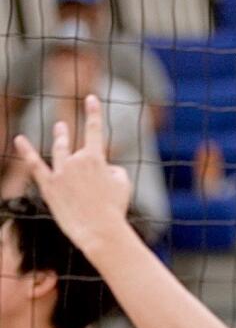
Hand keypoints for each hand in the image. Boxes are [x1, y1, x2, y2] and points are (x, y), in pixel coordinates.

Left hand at [14, 94, 131, 252]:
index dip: (93, 112)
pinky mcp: (48, 186)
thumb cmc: (115, 208)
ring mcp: (60, 173)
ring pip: (59, 151)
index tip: (90, 98)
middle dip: (70, 136)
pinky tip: (19, 139)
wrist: (99, 229)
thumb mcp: (124, 184)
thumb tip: (103, 169)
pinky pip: (35, 165)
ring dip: (59, 138)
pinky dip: (27, 151)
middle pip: (76, 147)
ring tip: (59, 129)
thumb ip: (113, 169)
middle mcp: (75, 160)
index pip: (94, 130)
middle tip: (62, 126)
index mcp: (96, 158)